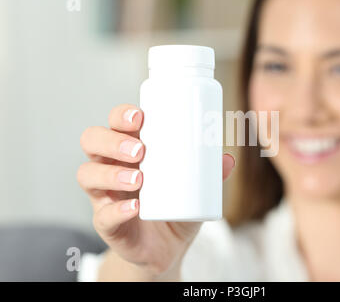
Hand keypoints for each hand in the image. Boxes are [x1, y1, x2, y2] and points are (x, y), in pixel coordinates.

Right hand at [77, 103, 234, 278]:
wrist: (167, 248)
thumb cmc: (176, 207)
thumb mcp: (195, 188)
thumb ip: (210, 174)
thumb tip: (228, 159)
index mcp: (129, 150)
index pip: (115, 123)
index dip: (121, 115)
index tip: (141, 116)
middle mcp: (110, 166)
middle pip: (93, 141)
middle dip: (112, 140)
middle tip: (140, 149)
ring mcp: (104, 195)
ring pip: (88, 174)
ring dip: (111, 173)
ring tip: (139, 178)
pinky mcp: (106, 223)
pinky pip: (102, 215)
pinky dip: (117, 210)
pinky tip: (135, 208)